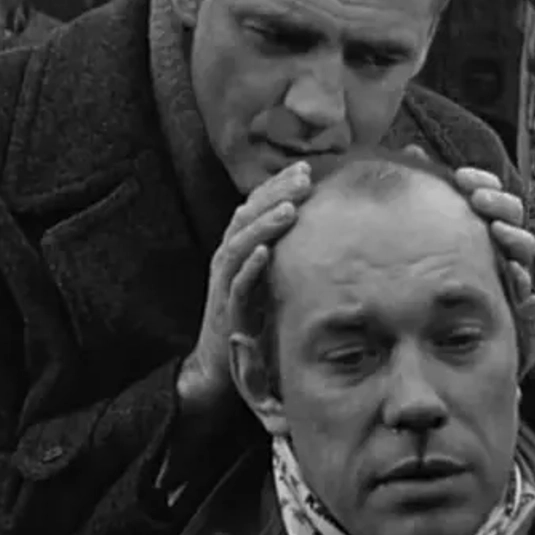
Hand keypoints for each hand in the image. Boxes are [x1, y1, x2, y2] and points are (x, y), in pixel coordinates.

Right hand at [178, 160, 313, 412]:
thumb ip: (282, 252)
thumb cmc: (250, 318)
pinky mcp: (226, 310)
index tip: (306, 169)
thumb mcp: (269, 278)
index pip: (255, 206)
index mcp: (238, 247)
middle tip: (303, 177)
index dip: (277, 186)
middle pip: (247, 215)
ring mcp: (224, 283)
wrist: (218, 365)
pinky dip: (250, 266)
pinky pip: (236, 285)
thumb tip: (316, 227)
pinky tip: (265, 252)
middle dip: (275, 193)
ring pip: (239, 244)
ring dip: (264, 224)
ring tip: (290, 209)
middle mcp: (227, 259)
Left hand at [404, 146, 534, 297]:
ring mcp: (507, 263)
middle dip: (499, 202)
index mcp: (481, 213)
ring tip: (495, 230)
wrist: (417, 303)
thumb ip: (424, 184)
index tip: (460, 177)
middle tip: (477, 199)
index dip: (481, 179)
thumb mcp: (421, 213)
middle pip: (512, 211)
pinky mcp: (507, 293)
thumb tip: (413, 151)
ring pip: (523, 245)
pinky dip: (520, 277)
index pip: (490, 188)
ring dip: (513, 235)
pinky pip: (523, 285)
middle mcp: (498, 235)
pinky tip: (510, 270)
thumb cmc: (424, 250)